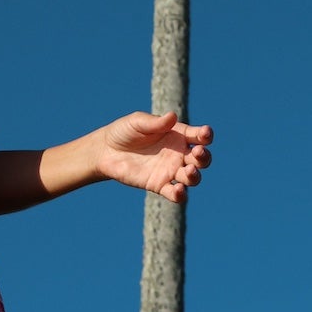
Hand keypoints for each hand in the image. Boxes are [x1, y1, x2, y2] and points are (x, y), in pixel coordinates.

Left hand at [95, 110, 212, 202]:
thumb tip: (172, 117)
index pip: (198, 136)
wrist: (105, 151)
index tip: (204, 134)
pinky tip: (178, 190)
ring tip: (188, 171)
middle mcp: (178, 154)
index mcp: (177, 135)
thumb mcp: (138, 122)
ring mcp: (170, 170)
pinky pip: (174, 193)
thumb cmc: (124, 131)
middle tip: (197, 153)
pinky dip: (180, 195)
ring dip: (195, 176)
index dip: (205, 135)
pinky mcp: (159, 185)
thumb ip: (155, 123)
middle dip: (204, 157)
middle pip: (201, 159)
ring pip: (192, 177)